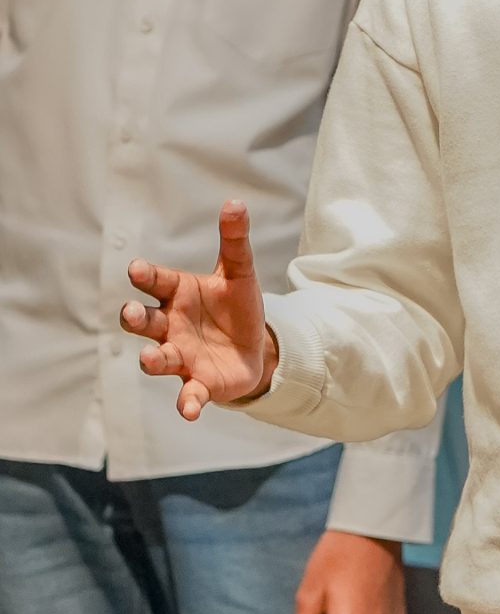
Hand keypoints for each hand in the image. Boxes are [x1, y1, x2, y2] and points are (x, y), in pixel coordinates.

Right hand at [120, 200, 273, 420]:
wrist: (254, 348)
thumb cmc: (236, 307)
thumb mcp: (240, 273)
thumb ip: (234, 242)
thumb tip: (236, 203)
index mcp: (178, 293)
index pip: (156, 281)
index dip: (145, 276)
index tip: (136, 269)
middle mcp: (171, 326)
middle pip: (144, 322)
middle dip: (134, 319)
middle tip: (131, 314)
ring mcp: (182, 356)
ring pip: (157, 358)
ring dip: (152, 359)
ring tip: (150, 358)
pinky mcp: (198, 384)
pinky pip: (188, 395)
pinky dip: (186, 403)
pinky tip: (188, 411)